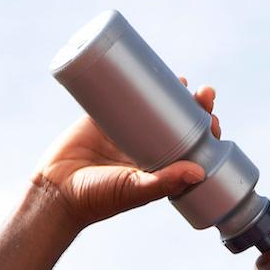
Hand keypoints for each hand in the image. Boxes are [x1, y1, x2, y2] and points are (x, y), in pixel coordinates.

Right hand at [33, 78, 221, 229]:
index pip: (190, 147)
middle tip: (205, 94)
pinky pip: (121, 95)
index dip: (205, 132)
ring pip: (153, 105)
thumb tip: (199, 171)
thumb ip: (163, 182)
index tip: (214, 121)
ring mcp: (125, 130)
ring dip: (171, 91)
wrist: (54, 192)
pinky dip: (134, 82)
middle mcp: (145, 147)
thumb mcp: (134, 190)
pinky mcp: (101, 117)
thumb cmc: (96, 199)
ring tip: (184, 80)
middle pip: (176, 121)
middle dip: (193, 107)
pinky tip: (150, 70)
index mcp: (159, 167)